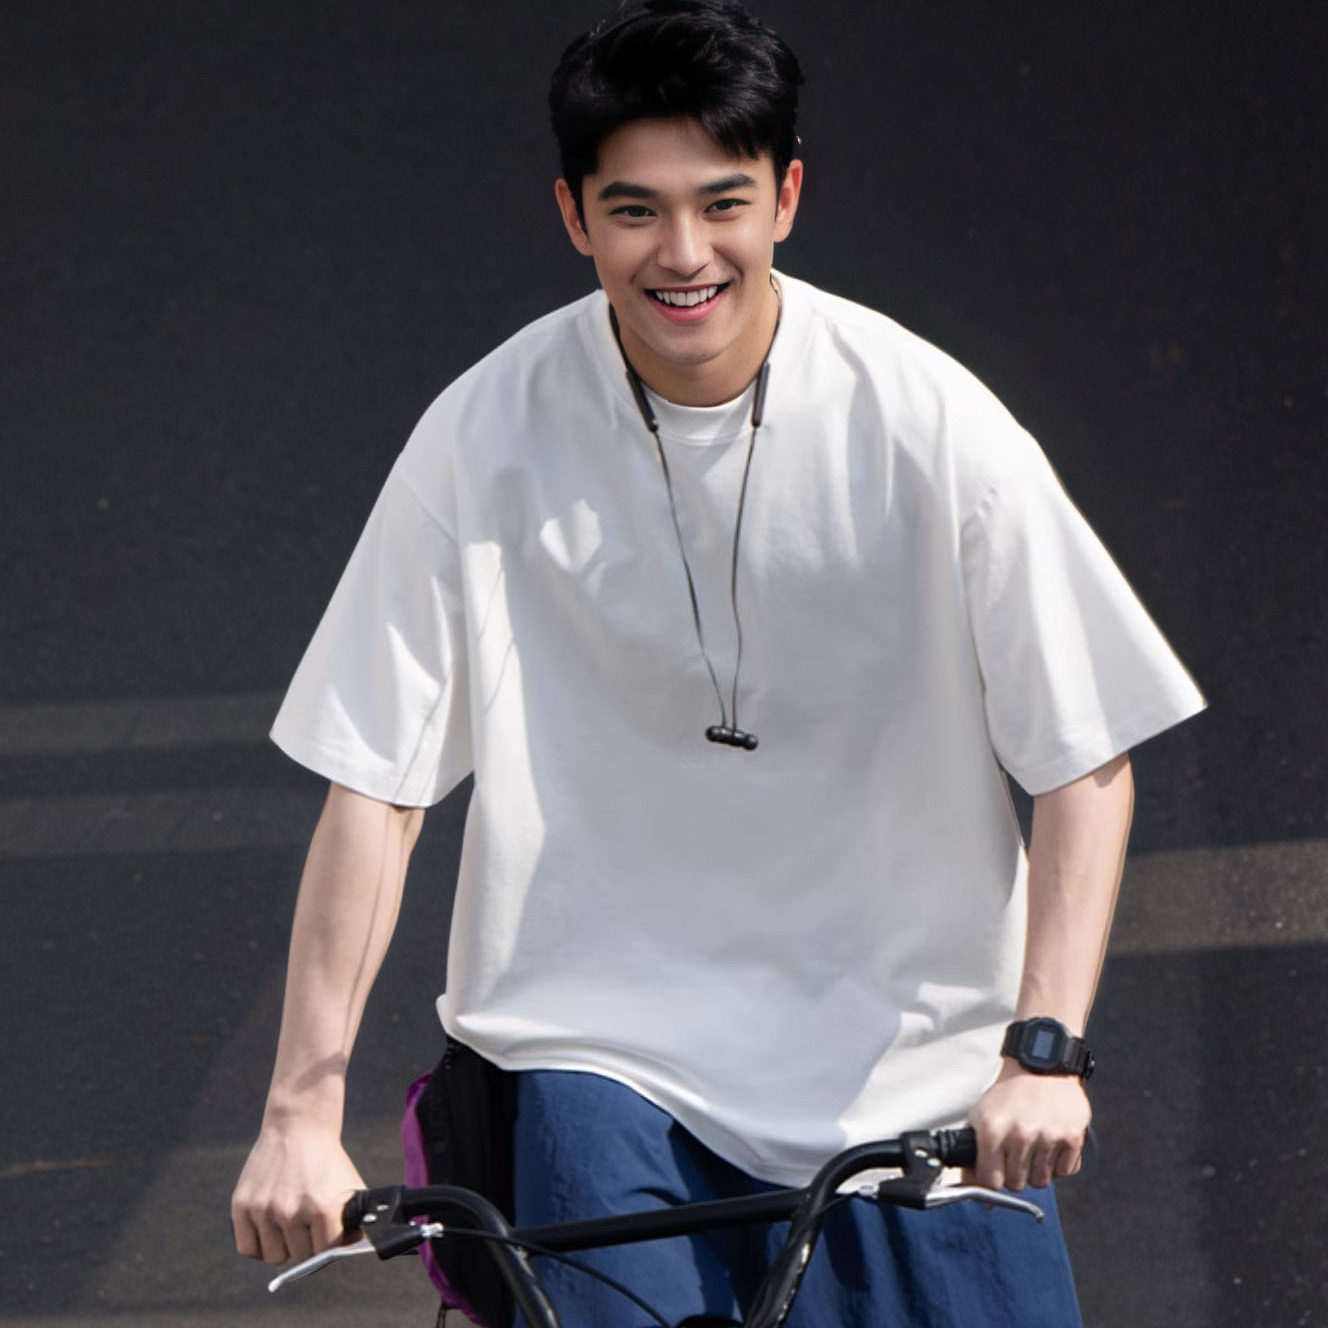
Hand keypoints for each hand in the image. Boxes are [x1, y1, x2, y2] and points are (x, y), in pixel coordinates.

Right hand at [231, 1123, 366, 1264]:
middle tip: (306, 1228)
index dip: (327, 1245)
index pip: (325, 1252)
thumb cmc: (326, 1160)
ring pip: (274, 1257)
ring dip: (282, 1247)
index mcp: (323, 1208)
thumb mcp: (348, 1186)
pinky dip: (258, 1246)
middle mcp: (291, 1211)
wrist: (298, 1127)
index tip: (325, 1236)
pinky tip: (269, 1230)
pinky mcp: (242, 1206)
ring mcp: (264, 1210)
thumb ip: (354, 1221)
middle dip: (306, 1246)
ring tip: (288, 1227)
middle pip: (299, 1258)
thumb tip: (353, 1249)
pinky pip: (247, 1248)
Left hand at [967, 1062, 1090, 1190]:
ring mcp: (1047, 1137)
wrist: (1041, 1067)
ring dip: (1037, 1169)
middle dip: (1015, 1174)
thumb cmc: (1009, 1094)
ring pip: (1041, 1182)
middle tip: (1017, 1153)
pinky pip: (1065, 1172)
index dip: (993, 1179)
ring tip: (1035, 1145)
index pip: (991, 1181)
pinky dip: (1059, 1163)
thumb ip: (975, 1156)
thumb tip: (980, 1198)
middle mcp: (1020, 1135)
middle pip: (1017, 1184)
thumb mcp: (982, 1117)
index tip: (996, 1170)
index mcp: (992, 1130)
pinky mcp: (1071, 1137)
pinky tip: (1052, 1142)